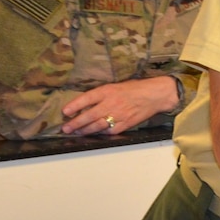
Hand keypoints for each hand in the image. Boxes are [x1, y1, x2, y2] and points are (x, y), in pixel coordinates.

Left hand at [60, 76, 179, 134]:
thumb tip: (85, 104)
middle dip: (75, 123)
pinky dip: (101, 133)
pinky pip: (110, 131)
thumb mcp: (115, 86)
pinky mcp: (126, 124)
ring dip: (85, 130)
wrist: (155, 95)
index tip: (65, 111)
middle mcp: (111, 103)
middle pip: (89, 116)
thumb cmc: (134, 88)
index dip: (74, 105)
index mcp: (107, 91)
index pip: (86, 99)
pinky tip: (95, 134)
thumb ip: (101, 95)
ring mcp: (118, 115)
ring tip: (76, 132)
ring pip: (97, 126)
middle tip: (65, 128)